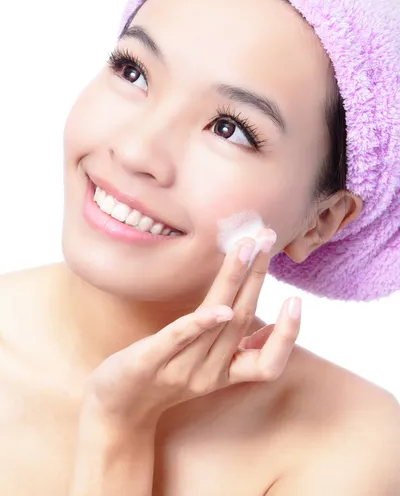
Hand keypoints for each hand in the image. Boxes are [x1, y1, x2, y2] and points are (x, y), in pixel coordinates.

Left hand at [83, 229, 301, 429]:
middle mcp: (207, 373)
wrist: (114, 411)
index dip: (286, 336)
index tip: (297, 300)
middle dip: (258, 276)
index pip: (267, 364)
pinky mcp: (148, 361)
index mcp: (223, 374)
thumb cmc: (164, 378)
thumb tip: (274, 325)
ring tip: (247, 246)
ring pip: (218, 323)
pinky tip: (219, 307)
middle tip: (268, 237)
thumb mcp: (207, 367)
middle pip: (242, 322)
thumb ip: (240, 349)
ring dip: (236, 280)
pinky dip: (200, 323)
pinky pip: (177, 339)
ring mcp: (179, 368)